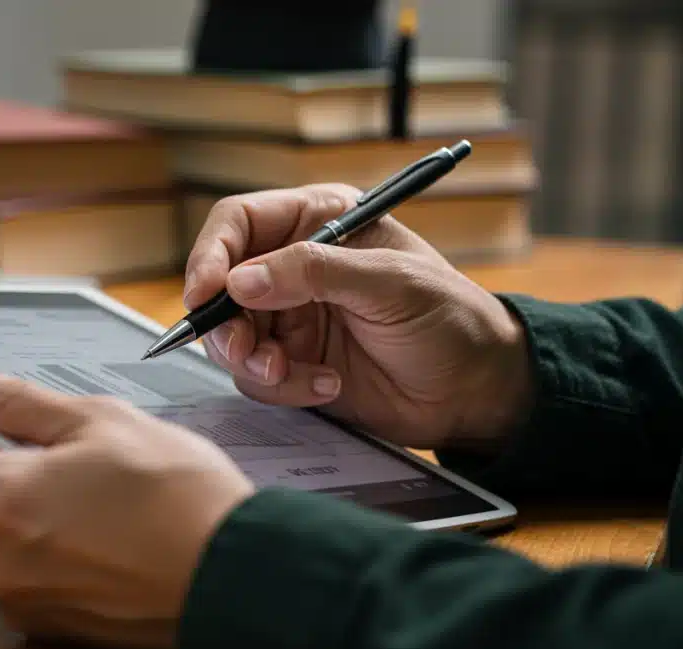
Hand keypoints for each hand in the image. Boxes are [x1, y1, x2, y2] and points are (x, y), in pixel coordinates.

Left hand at [0, 357, 254, 648]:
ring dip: (5, 500)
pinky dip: (31, 540)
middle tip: (23, 435)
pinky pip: (14, 569)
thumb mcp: (98, 422)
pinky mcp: (43, 623)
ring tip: (75, 481)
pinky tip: (84, 523)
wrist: (237, 577)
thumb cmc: (179, 499)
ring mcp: (14, 598)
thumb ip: (15, 402)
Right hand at [184, 183, 531, 449]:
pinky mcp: (295, 364)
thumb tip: (240, 281)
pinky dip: (283, 386)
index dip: (212, 255)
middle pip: (221, 285)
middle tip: (248, 350)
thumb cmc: (450, 318)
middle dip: (226, 323)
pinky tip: (327, 385)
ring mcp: (292, 318)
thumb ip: (314, 273)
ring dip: (253, 360)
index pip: (240, 224)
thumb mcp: (389, 282)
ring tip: (291, 373)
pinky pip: (257, 377)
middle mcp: (295, 267)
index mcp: (319, 223)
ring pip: (231, 336)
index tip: (205, 293)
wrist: (476, 390)